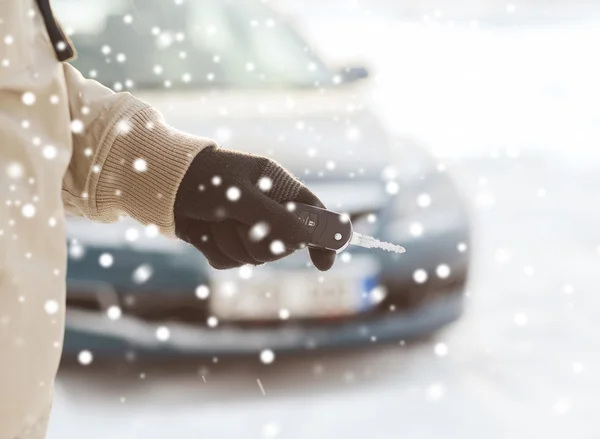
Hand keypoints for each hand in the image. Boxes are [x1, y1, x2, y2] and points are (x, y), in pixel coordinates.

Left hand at [174, 147, 335, 270]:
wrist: (161, 186)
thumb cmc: (203, 179)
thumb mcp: (241, 196)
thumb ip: (274, 218)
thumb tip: (305, 239)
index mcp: (277, 187)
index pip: (312, 214)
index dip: (323, 237)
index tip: (324, 262)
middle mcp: (266, 209)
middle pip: (284, 245)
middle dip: (259, 241)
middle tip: (240, 224)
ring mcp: (246, 227)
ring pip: (255, 257)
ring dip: (232, 244)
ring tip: (215, 222)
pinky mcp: (225, 242)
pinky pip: (231, 262)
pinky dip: (216, 250)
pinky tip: (204, 231)